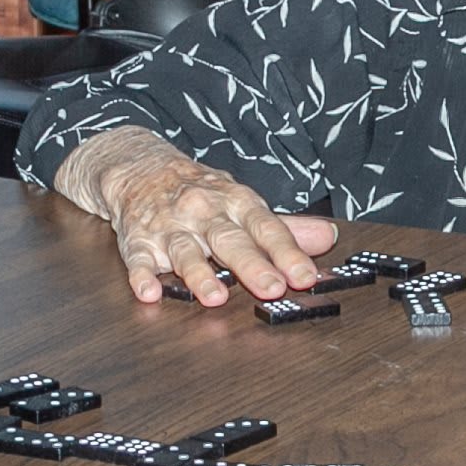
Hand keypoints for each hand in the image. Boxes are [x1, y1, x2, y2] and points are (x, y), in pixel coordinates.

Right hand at [61, 127, 336, 306]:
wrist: (140, 167)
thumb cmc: (200, 193)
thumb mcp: (243, 202)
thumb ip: (284, 227)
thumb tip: (328, 237)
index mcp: (236, 203)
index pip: (266, 228)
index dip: (287, 252)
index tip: (307, 277)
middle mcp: (204, 213)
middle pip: (229, 240)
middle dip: (252, 265)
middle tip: (273, 289)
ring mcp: (169, 227)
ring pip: (185, 251)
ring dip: (199, 274)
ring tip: (215, 298)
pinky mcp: (137, 241)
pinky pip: (137, 259)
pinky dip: (141, 276)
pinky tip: (148, 292)